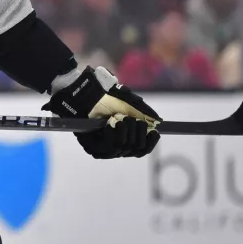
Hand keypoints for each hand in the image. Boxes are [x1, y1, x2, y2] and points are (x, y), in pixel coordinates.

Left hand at [43, 65, 160, 158]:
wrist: (84, 93)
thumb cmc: (105, 97)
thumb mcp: (128, 102)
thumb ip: (143, 112)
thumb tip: (158, 121)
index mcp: (125, 138)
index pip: (142, 150)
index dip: (150, 143)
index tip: (155, 131)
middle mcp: (115, 147)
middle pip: (136, 149)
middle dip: (138, 131)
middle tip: (131, 118)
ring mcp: (103, 150)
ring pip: (124, 148)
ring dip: (126, 129)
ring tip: (120, 117)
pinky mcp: (93, 148)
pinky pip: (111, 147)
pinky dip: (116, 133)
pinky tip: (112, 123)